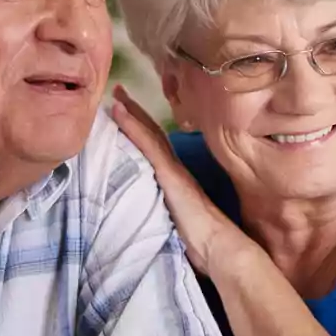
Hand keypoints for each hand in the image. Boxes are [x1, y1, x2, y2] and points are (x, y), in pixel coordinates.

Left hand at [110, 85, 249, 272]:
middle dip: (135, 110)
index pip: (157, 145)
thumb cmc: (204, 241)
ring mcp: (172, 169)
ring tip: (115, 92)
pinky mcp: (169, 175)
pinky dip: (132, 126)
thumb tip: (160, 216)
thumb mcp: (180, 220)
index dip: (142, 126)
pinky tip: (119, 112)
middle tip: (118, 89)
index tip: (126, 108)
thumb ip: (170, 211)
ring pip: (150, 133)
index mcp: (176, 177)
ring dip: (132, 112)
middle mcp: (175, 167)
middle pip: (152, 132)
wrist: (219, 246)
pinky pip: (148, 145)